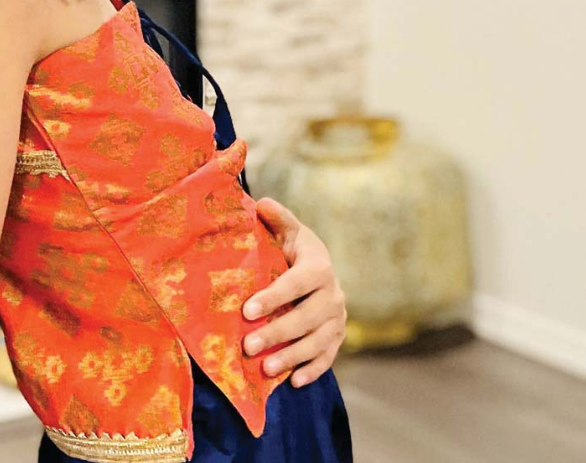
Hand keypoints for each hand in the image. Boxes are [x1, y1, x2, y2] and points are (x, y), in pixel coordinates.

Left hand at [242, 197, 346, 387]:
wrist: (318, 268)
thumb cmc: (293, 248)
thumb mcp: (287, 230)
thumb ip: (276, 218)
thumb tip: (262, 203)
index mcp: (319, 266)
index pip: (297, 283)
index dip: (274, 297)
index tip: (247, 310)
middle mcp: (333, 294)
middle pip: (307, 318)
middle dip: (278, 333)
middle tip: (248, 346)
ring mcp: (337, 318)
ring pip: (318, 341)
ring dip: (292, 357)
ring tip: (265, 369)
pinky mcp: (338, 337)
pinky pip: (328, 357)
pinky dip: (313, 370)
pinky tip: (293, 382)